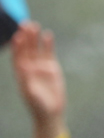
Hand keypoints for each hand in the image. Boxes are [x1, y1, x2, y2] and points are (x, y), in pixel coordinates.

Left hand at [11, 23, 65, 137]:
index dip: (17, 46)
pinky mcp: (52, 68)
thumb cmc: (39, 107)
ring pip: (36, 49)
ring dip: (34, 37)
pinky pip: (48, 53)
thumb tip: (25, 71)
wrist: (51, 113)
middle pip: (26, 49)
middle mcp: (29, 68)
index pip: (17, 56)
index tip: (18, 36)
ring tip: (35, 25)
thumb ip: (29, 83)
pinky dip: (48, 44)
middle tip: (25, 24)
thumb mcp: (32, 96)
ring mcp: (40, 67)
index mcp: (21, 74)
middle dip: (25, 37)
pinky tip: (48, 34)